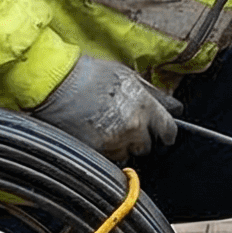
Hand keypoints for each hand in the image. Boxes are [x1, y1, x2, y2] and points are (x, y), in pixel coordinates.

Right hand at [31, 54, 178, 160]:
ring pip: (128, 154)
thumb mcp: (128, 76)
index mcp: (145, 106)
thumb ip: (153, 94)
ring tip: (107, 128)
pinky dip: (105, 151)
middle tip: (125, 126)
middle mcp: (133, 126)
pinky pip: (109, 159)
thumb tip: (175, 107)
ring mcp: (114, 141)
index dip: (166, 133)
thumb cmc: (90, 74)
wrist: (57, 81)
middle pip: (148, 146)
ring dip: (122, 146)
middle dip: (140, 139)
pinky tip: (96, 135)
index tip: (162, 133)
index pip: (169, 131)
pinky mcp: (96, 151)